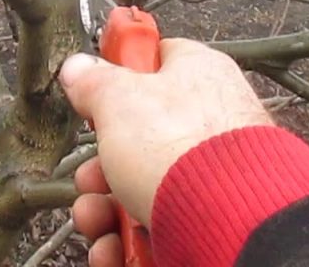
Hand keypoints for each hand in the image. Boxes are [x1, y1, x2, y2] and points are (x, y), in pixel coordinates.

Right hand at [59, 38, 272, 266]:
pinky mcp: (205, 219)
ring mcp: (208, 176)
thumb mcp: (119, 98)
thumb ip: (94, 80)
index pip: (155, 60)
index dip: (118, 75)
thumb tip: (78, 67)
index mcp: (197, 75)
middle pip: (136, 140)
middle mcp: (206, 125)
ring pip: (138, 189)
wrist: (229, 221)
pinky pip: (155, 227)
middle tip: (91, 178)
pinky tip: (116, 249)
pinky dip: (127, 242)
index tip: (91, 92)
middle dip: (99, 168)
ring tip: (97, 220)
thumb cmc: (186, 149)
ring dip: (103, 209)